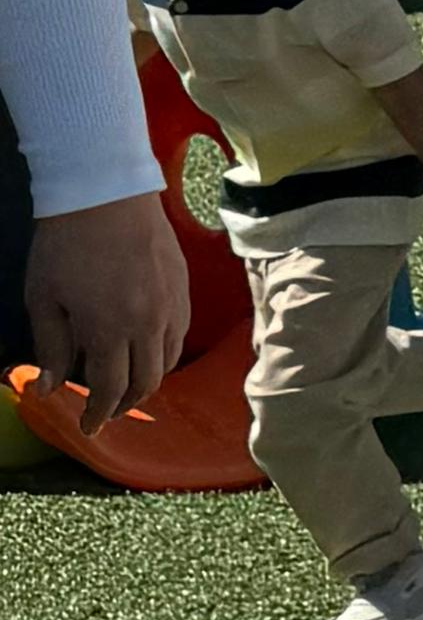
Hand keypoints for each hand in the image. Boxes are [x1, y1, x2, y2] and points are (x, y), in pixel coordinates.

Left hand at [20, 189, 188, 425]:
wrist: (104, 192)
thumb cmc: (65, 244)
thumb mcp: (43, 299)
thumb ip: (51, 347)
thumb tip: (51, 388)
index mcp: (108, 329)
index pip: (109, 389)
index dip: (98, 414)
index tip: (88, 427)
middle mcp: (146, 323)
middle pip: (144, 384)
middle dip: (123, 405)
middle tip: (105, 411)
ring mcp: (170, 304)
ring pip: (168, 362)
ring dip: (147, 381)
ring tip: (127, 384)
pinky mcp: (183, 286)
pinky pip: (180, 333)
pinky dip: (164, 352)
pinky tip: (147, 349)